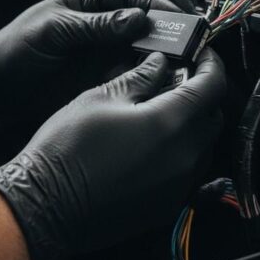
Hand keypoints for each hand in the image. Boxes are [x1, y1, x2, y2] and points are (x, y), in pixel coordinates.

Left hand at [0, 0, 176, 125]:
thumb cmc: (12, 49)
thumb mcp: (53, 31)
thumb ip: (94, 26)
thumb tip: (136, 18)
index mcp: (85, 5)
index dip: (154, 4)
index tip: (176, 16)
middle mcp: (97, 28)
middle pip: (140, 26)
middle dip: (163, 34)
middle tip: (186, 45)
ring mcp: (97, 55)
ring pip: (137, 53)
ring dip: (156, 59)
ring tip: (176, 67)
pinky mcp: (96, 80)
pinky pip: (126, 77)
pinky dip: (142, 80)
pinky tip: (154, 85)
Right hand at [0, 49, 225, 259]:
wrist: (46, 205)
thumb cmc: (66, 150)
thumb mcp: (99, 99)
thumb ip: (137, 78)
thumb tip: (159, 64)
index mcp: (169, 124)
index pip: (212, 86)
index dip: (210, 64)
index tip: (202, 54)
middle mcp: (184, 157)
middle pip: (213, 117)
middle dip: (201, 94)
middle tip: (175, 79)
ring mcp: (178, 186)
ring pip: (203, 146)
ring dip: (190, 124)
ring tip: (158, 111)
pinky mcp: (166, 206)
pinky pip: (188, 171)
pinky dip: (180, 151)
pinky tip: (150, 143)